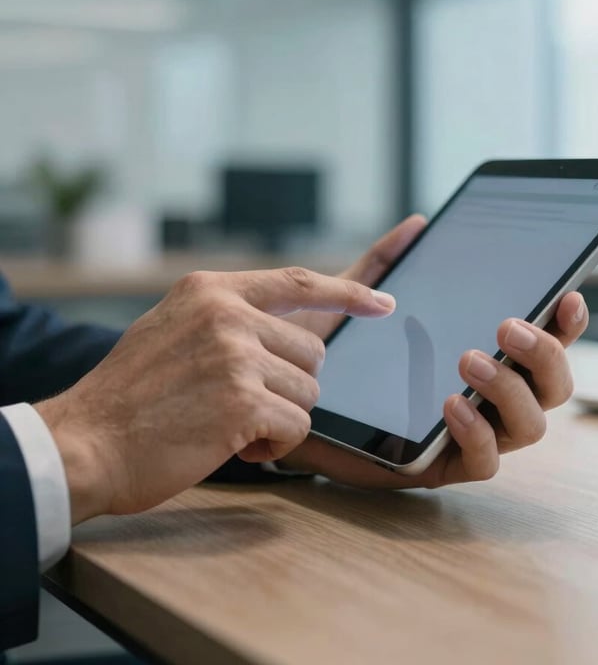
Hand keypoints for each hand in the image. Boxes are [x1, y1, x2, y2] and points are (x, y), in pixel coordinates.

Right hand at [36, 268, 395, 523]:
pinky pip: (296, 425)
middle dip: (290, 384)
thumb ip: (231, 318)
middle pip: (313, 350)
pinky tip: (230, 443)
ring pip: (308, 390)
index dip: (349, 292)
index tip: (384, 302)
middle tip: (243, 401)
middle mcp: (227, 313)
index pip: (299, 282)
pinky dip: (272, 443)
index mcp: (211, 289)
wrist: (86, 441)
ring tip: (226, 420)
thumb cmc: (134, 394)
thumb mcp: (176, 328)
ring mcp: (236, 354)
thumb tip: (295, 324)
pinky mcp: (243, 400)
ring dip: (278, 415)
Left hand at [281, 217, 588, 487]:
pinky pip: (484, 463)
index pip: (545, 342)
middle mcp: (488, 397)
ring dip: (510, 390)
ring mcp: (469, 434)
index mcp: (484, 355)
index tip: (566, 297)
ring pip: (530, 426)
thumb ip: (387, 264)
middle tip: (507, 327)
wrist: (295, 403)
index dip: (566, 324)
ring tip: (470, 360)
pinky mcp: (441, 465)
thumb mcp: (359, 303)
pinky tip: (451, 404)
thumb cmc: (339, 355)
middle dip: (544, 355)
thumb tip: (418, 224)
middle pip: (553, 386)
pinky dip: (477, 433)